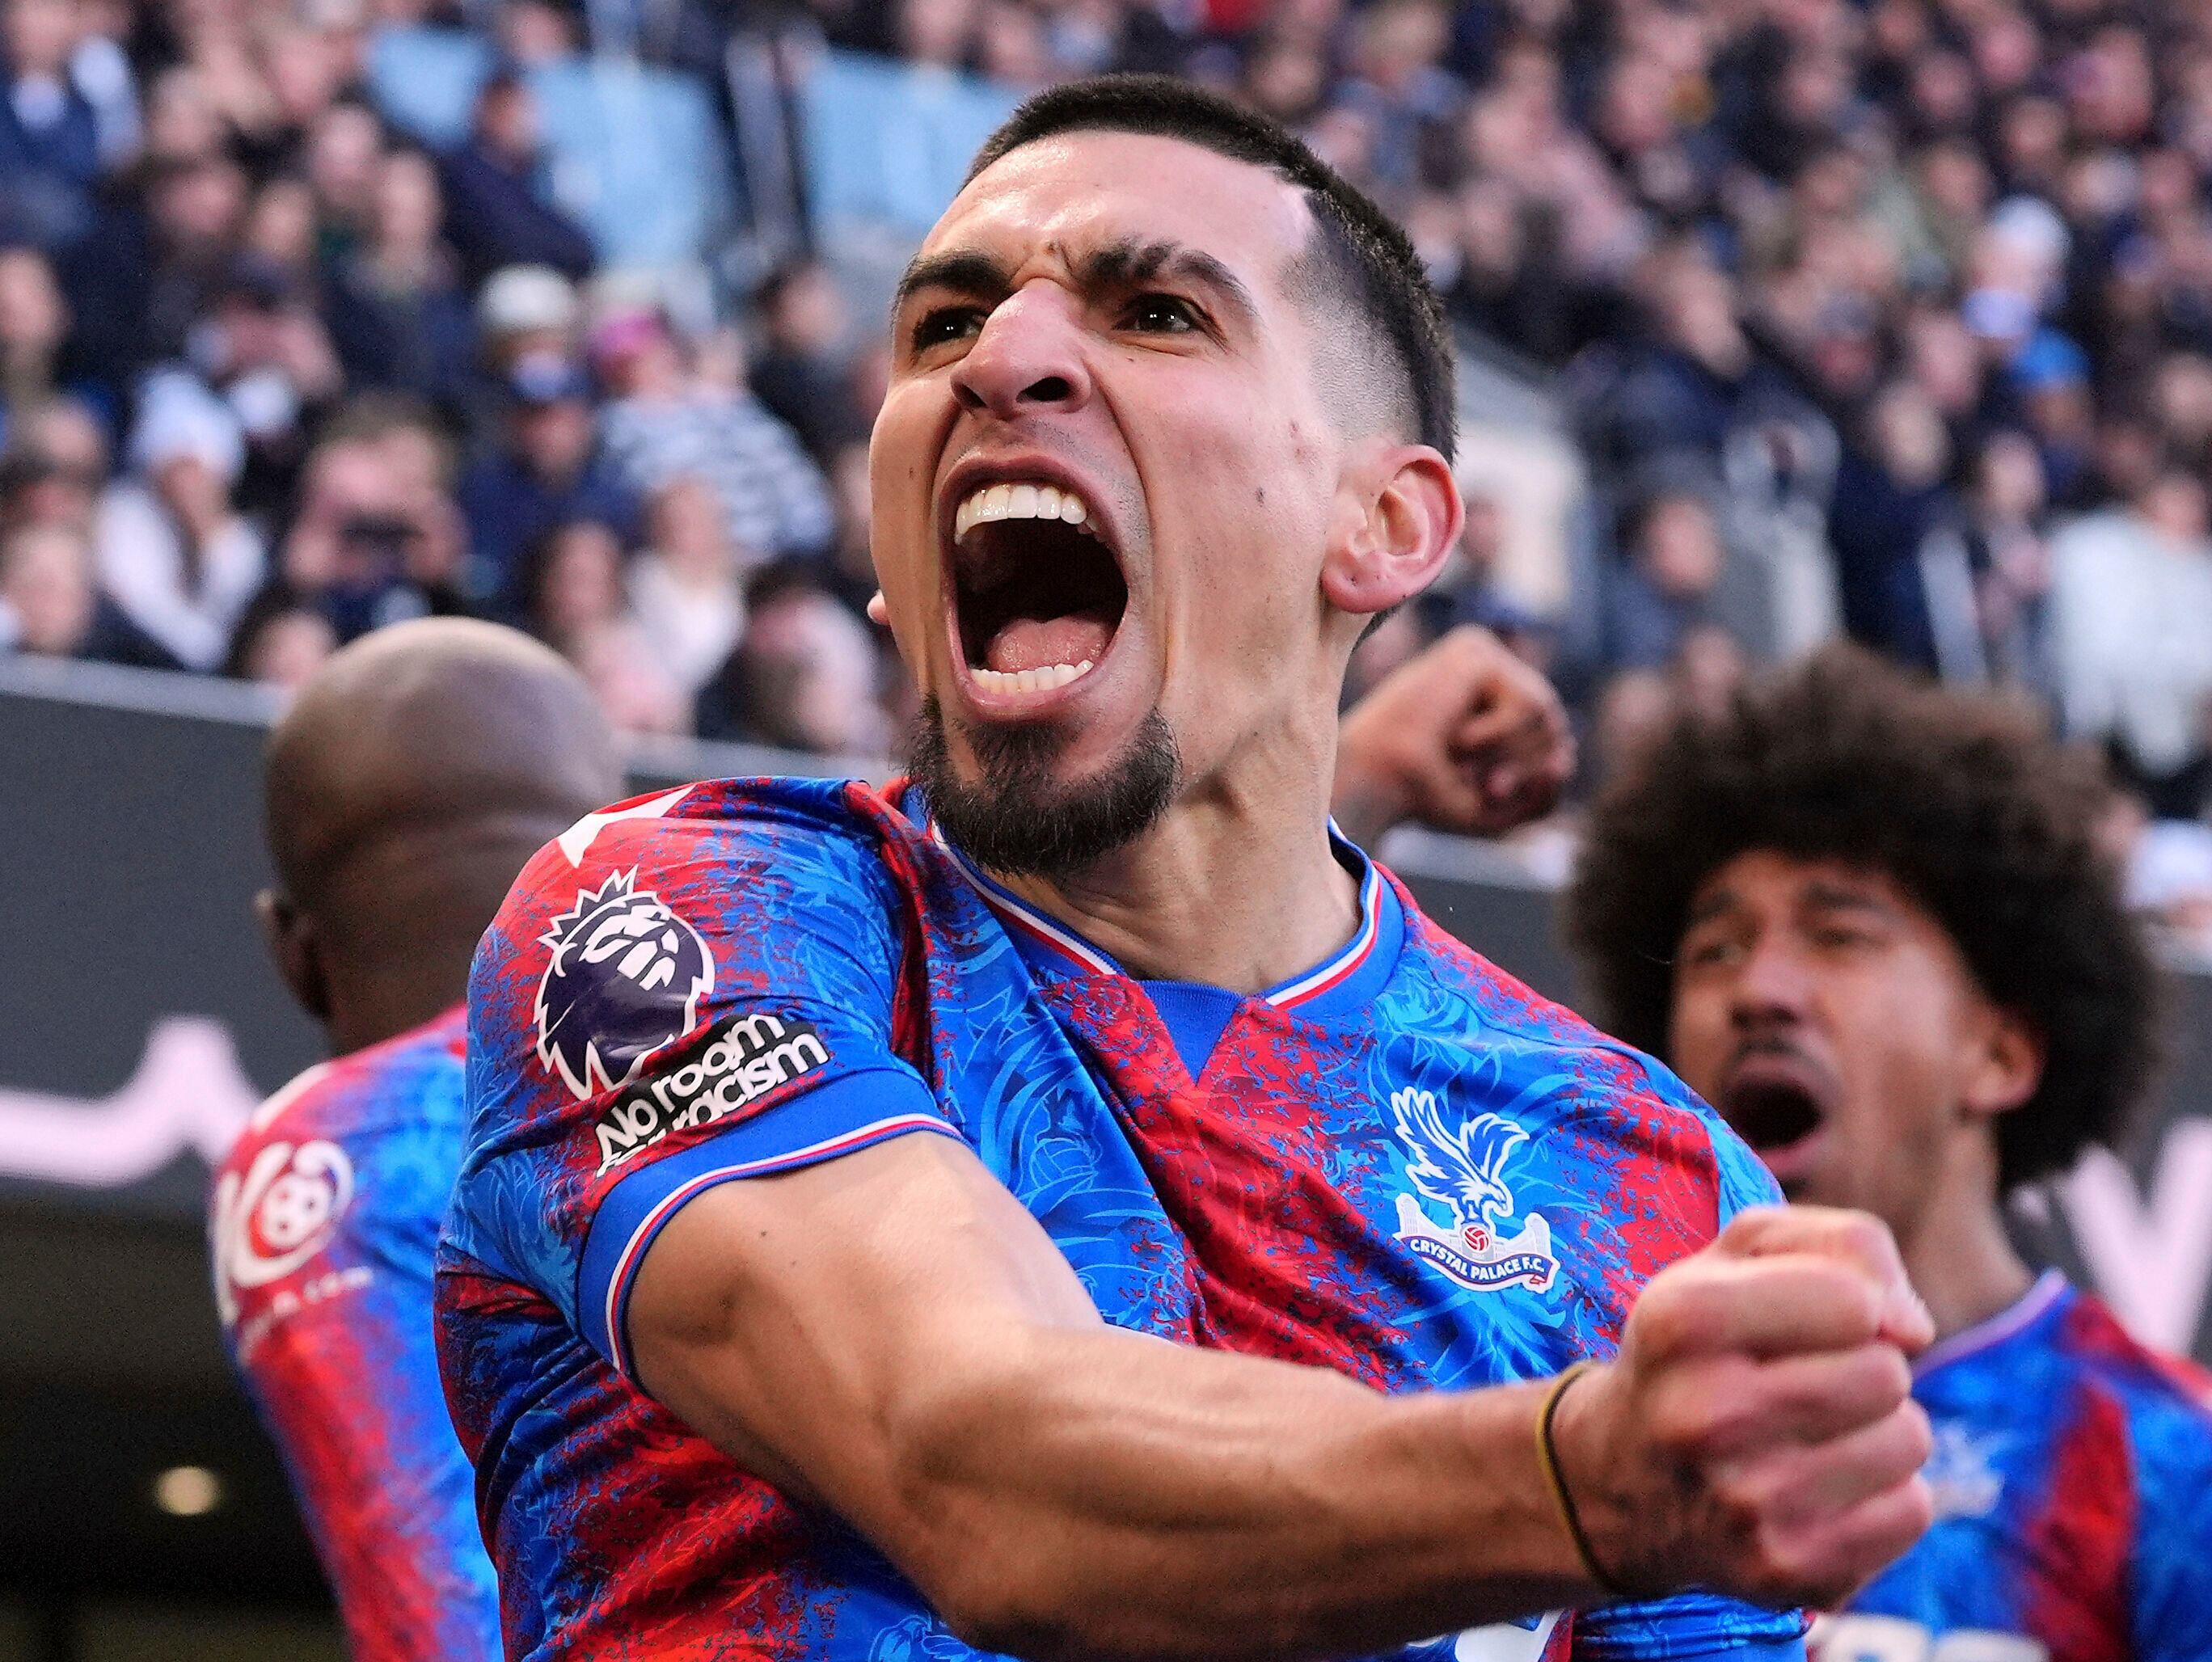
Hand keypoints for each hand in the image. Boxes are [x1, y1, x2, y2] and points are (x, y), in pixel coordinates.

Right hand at [1333, 625, 1573, 845]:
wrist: (1380, 783)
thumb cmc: (1427, 795)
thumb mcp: (1501, 809)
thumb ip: (1544, 795)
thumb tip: (1564, 761)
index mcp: (1495, 699)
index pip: (1556, 737)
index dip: (1533, 775)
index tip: (1487, 792)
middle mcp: (1492, 669)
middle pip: (1556, 723)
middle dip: (1524, 766)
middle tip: (1482, 783)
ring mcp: (1482, 653)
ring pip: (1546, 711)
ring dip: (1507, 752)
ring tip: (1462, 753)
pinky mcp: (1474, 649)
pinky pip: (1528, 702)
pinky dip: (1499, 735)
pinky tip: (1460, 734)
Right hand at [1550, 1207, 1934, 1610]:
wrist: (1618, 1480)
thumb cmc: (1700, 1347)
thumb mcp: (1741, 1256)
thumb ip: (1845, 1243)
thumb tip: (1914, 1330)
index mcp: (1680, 1321)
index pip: (1853, 1301)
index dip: (1852, 1301)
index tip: (1811, 1315)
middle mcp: (1701, 1417)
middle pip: (1886, 1373)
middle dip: (1865, 1365)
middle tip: (1802, 1380)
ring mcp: (1743, 1506)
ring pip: (1909, 1441)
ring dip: (1877, 1429)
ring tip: (1811, 1434)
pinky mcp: (1785, 1574)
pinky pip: (1910, 1512)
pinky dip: (1882, 1494)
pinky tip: (1819, 1489)